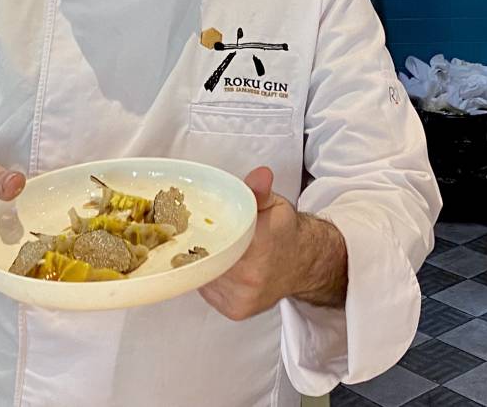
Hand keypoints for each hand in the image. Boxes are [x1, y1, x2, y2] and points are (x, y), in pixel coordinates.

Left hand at [198, 166, 300, 320]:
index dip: (196, 232)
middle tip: (182, 231)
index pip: (217, 240)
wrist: (304, 264)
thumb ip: (260, 190)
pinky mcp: (235, 310)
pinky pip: (207, 291)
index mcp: (258, 247)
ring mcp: (241, 298)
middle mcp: (250, 278)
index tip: (183, 222)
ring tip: (200, 245)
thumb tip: (260, 175)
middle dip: (193, 245)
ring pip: (202, 276)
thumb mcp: (274, 204)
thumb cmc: (284, 232)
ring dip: (198, 261)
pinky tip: (213, 264)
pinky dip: (206, 276)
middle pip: (204, 258)